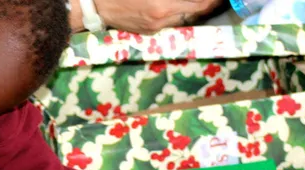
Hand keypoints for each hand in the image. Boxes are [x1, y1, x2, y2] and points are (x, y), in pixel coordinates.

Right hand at [70, 0, 222, 32]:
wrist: (96, 6)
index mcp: (161, 5)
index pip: (198, 3)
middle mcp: (161, 19)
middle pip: (195, 11)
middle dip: (208, 2)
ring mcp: (156, 27)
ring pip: (185, 17)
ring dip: (196, 7)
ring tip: (204, 1)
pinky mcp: (149, 31)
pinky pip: (172, 21)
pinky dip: (181, 11)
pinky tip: (183, 5)